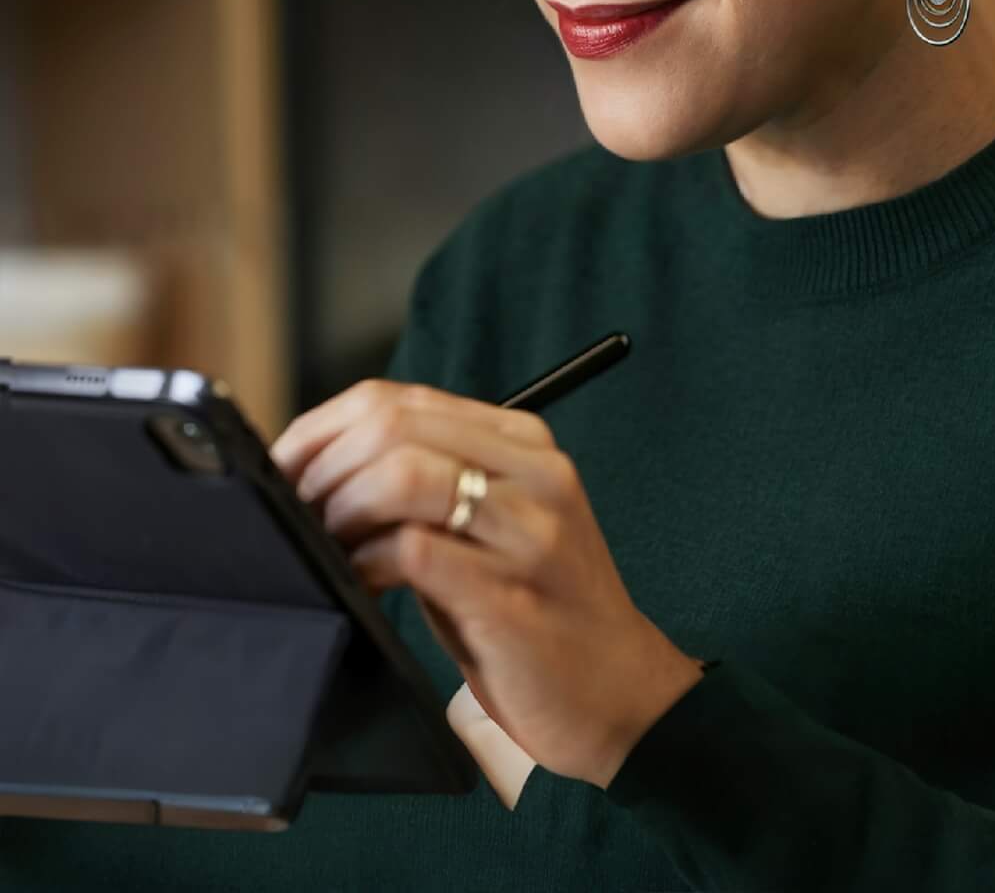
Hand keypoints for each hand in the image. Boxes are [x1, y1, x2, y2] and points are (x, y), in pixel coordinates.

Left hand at [268, 379, 707, 789]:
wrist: (617, 689)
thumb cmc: (534, 606)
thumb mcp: (490, 524)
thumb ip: (430, 481)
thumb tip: (315, 465)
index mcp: (524, 442)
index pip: (399, 398)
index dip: (321, 431)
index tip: (283, 472)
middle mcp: (535, 472)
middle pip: (393, 427)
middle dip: (321, 471)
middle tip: (296, 518)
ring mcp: (529, 532)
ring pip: (402, 475)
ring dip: (340, 513)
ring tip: (329, 550)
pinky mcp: (513, 596)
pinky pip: (414, 552)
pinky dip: (366, 564)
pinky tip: (362, 585)